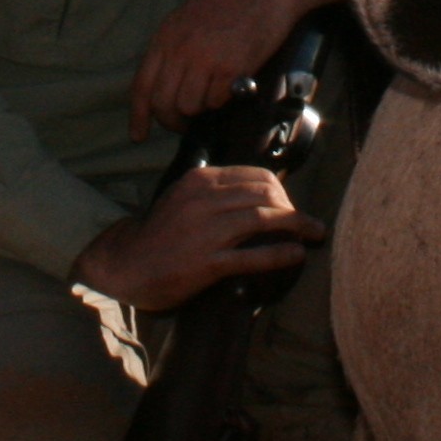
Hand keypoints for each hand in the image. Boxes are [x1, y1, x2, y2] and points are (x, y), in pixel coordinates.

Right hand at [70, 163, 321, 312]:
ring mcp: (205, 232)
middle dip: (294, 208)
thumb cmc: (161, 234)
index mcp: (201, 180)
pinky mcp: (206, 263)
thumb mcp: (185, 198)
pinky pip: (252, 256)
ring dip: (297, 226)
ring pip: (264, 219)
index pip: (257, 176)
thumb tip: (261, 193)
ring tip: (315, 235)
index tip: (291, 206)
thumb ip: (217, 192)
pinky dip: (280, 253)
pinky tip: (296, 254)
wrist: (126, 264)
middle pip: (266, 194)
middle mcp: (204, 200)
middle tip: (307, 224)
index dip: (283, 191)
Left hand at [130, 0, 339, 138]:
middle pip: (163, 103)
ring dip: (201, 108)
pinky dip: (223, 100)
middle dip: (173, 121)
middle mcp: (180, 48)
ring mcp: (204, 59)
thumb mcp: (190, 17)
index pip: (142, 85)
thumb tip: (169, 86)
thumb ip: (176, 48)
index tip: (138, 135)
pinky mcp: (231, 68)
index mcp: (166, 34)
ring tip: (215, 93)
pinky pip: (217, 101)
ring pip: (189, 106)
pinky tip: (233, 83)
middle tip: (186, 124)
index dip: (138, 115)